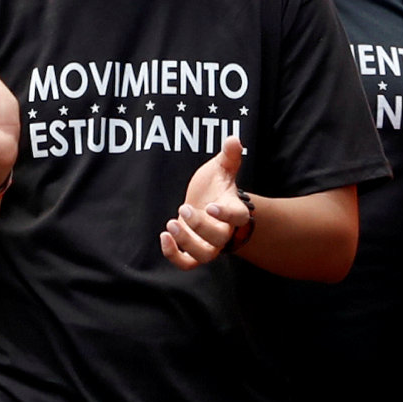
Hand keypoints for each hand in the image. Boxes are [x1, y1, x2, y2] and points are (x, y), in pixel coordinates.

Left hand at [162, 139, 253, 269]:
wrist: (209, 203)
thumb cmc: (217, 186)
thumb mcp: (222, 168)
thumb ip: (229, 155)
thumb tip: (233, 138)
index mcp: (235, 211)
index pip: (238, 218)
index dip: (226, 215)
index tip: (212, 206)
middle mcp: (224, 231)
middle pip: (218, 239)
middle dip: (199, 226)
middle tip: (183, 208)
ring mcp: (209, 244)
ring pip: (203, 255)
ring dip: (186, 243)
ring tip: (171, 224)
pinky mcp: (193, 251)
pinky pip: (186, 262)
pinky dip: (174, 255)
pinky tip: (164, 236)